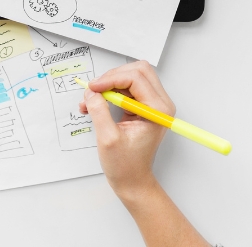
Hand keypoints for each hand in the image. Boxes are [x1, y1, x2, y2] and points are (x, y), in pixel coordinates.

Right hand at [79, 60, 175, 200]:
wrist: (133, 181)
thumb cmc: (125, 166)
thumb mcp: (108, 139)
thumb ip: (99, 111)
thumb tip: (91, 92)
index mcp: (157, 110)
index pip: (136, 77)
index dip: (111, 79)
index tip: (92, 89)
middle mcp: (160, 104)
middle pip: (137, 70)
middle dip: (111, 77)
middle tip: (93, 91)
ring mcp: (153, 104)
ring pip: (131, 76)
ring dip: (109, 83)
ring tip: (92, 100)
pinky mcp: (144, 106)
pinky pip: (127, 87)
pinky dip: (110, 91)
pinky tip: (96, 103)